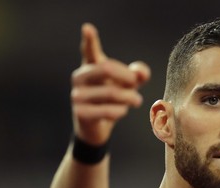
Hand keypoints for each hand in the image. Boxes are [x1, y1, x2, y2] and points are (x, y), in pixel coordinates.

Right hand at [71, 23, 150, 144]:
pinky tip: (121, 111)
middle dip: (127, 77)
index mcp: (90, 65)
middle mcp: (80, 77)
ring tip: (136, 100)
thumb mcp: (128, 85)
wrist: (96, 128)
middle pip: (106, 68)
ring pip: (111, 92)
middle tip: (136, 85)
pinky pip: (107, 110)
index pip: (89, 50)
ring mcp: (77, 95)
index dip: (89, 39)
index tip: (88, 28)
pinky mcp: (80, 113)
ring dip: (129, 97)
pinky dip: (120, 111)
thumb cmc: (112, 100)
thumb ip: (137, 74)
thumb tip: (142, 73)